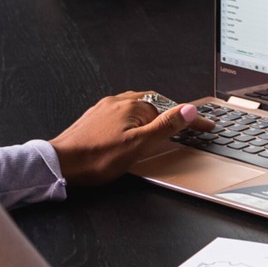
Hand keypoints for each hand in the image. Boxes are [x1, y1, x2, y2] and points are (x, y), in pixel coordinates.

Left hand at [49, 91, 215, 185]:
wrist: (60, 164)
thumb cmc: (96, 159)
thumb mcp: (138, 146)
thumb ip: (165, 127)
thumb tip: (188, 109)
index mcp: (132, 106)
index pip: (170, 109)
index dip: (191, 119)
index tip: (206, 126)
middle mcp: (118, 102)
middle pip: (155, 103)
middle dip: (172, 112)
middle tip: (189, 124)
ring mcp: (105, 109)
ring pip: (138, 107)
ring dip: (154, 115)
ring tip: (164, 126)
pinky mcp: (95, 117)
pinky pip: (123, 112)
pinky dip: (137, 118)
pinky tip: (134, 129)